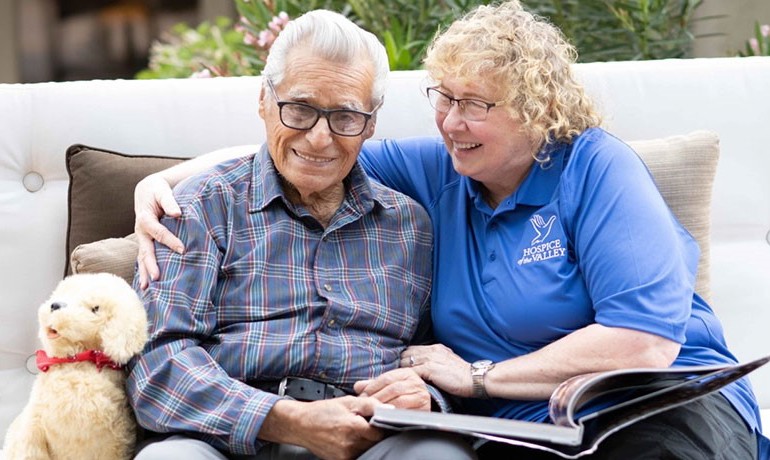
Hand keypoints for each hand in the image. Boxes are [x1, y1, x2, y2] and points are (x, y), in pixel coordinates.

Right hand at [134, 173, 183, 288]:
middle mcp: (141, 230)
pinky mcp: (145, 241)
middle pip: (145, 250)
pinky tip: (146, 284)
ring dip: (144, 272)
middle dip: (151, 264)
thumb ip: (169, 201)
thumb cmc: (157, 190)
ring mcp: (141, 237)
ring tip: (146, 287)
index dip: (170, 241)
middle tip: (157, 278)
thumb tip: (178, 213)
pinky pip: (143, 257)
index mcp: (145, 218)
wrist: (146, 190)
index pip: (158, 232)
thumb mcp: (162, 191)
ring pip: (142, 257)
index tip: (183, 250)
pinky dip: (144, 269)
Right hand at [261, 396, 384, 459]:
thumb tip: (390, 409)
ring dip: (365, 441)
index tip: (377, 420)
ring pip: (366, 449)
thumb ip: (370, 404)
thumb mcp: (348, 401)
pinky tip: (349, 438)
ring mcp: (345, 455)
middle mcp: (349, 444)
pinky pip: (357, 455)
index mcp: (353, 427)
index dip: (381, 425)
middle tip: (364, 423)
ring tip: (354, 430)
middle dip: (373, 433)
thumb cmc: (323, 411)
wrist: (301, 424)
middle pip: (374, 442)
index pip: (380, 432)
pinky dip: (357, 447)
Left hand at [353, 368, 430, 410]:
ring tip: (373, 412)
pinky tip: (385, 418)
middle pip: (392, 389)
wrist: (421, 408)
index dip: (372, 388)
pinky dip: (394, 415)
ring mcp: (421, 395)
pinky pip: (406, 412)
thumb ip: (373, 385)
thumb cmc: (401, 396)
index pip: (386, 378)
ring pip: (399, 400)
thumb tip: (357, 386)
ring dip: (384, 407)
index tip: (362, 396)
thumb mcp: (388, 387)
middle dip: (377, 398)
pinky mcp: (424, 408)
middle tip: (365, 407)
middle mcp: (416, 382)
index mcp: (406, 373)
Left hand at [400, 344, 473, 397]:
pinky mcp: (430, 369)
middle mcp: (431, 350)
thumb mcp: (448, 362)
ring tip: (400, 379)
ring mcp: (430, 358)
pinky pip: (411, 371)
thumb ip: (436, 361)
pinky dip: (407, 376)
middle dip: (401, 362)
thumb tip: (425, 368)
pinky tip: (407, 382)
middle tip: (399, 374)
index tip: (403, 367)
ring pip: (406, 361)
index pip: (413, 349)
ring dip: (402, 370)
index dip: (406, 357)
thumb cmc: (462, 375)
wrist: (474, 378)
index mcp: (436, 348)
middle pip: (407, 353)